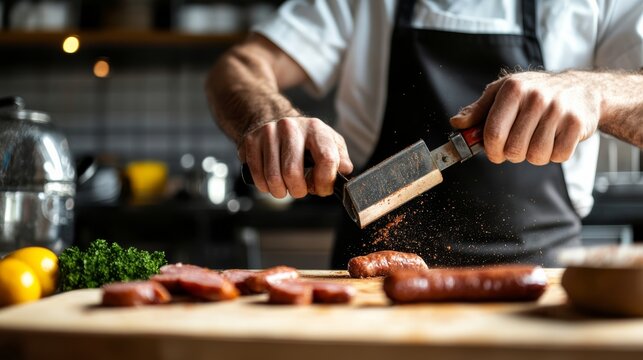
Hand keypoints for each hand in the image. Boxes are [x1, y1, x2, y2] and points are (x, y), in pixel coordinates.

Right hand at [238, 117, 352, 198]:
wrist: (274, 120)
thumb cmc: (304, 138)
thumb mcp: (329, 142)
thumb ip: (340, 158)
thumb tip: (344, 171)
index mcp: (315, 128)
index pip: (326, 159)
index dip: (324, 181)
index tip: (321, 188)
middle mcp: (291, 127)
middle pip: (293, 173)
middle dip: (298, 190)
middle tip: (300, 189)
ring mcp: (269, 133)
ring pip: (273, 178)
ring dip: (280, 191)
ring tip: (285, 186)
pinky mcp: (251, 141)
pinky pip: (257, 176)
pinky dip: (265, 187)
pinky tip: (271, 182)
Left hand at [450, 71, 600, 164]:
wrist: (582, 88)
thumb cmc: (535, 92)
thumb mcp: (504, 92)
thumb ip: (478, 110)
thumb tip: (457, 123)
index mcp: (512, 89)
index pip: (493, 133)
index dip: (490, 150)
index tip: (493, 152)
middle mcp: (535, 97)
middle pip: (513, 149)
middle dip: (512, 154)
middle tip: (518, 144)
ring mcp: (558, 110)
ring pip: (535, 156)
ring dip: (534, 156)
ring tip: (537, 140)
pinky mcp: (577, 124)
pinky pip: (558, 156)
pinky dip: (554, 155)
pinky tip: (555, 139)